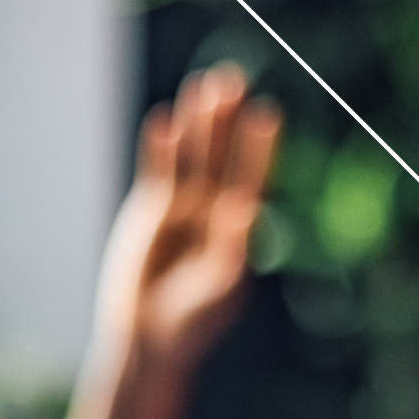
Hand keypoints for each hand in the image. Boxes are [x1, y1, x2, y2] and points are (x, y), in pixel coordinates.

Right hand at [94, 65, 279, 375]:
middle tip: (233, 78)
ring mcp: (182, 210)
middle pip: (222, 157)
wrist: (148, 340)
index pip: (251, 179)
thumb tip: (248, 211)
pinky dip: (161, 149)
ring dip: (198, 125)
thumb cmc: (192, 324)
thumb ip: (233, 252)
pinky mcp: (151, 213)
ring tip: (204, 87)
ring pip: (192, 158)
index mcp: (237, 230)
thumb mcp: (218, 292)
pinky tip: (167, 121)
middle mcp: (213, 213)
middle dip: (227, 121)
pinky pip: (158, 173)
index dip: (260, 148)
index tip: (269, 114)